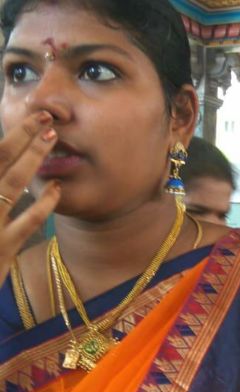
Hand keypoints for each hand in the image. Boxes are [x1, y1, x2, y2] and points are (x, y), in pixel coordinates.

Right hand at [0, 112, 60, 283]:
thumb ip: (3, 187)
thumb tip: (9, 164)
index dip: (10, 137)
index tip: (29, 118)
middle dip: (20, 137)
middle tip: (44, 116)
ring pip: (10, 184)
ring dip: (32, 159)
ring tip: (52, 138)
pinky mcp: (1, 251)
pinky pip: (26, 223)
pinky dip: (43, 204)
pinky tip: (57, 189)